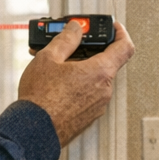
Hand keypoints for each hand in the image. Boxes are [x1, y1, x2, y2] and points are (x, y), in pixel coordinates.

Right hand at [17, 20, 134, 144]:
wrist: (33, 131)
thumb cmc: (41, 99)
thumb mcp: (49, 58)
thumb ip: (66, 39)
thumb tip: (75, 28)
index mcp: (100, 72)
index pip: (125, 47)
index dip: (121, 33)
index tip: (113, 28)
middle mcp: (104, 90)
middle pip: (105, 63)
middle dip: (87, 52)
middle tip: (69, 46)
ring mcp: (97, 106)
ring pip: (94, 79)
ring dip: (78, 70)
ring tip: (54, 67)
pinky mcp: (88, 117)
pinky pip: (87, 95)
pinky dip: (76, 86)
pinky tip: (55, 84)